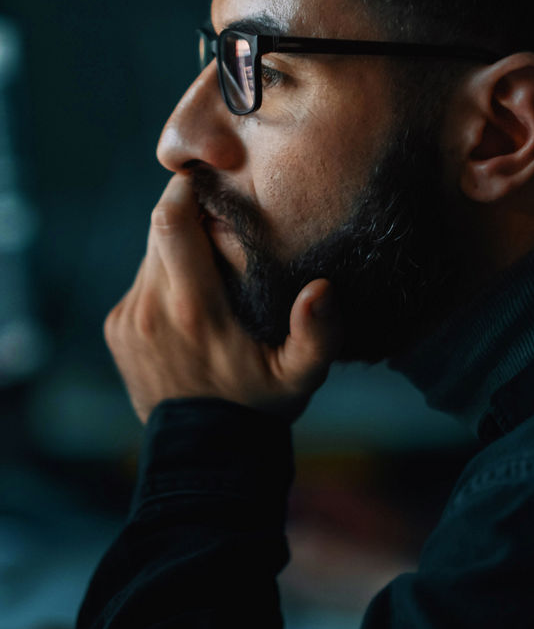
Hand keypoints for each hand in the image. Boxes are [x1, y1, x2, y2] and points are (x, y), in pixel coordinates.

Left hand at [104, 174, 340, 422]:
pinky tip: (192, 303)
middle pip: (158, 231)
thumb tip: (322, 289)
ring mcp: (127, 319)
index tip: (208, 177)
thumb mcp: (301, 377)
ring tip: (212, 266)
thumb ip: (318, 335)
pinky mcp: (116, 329)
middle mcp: (151, 308)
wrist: (206, 452)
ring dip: (177, 250)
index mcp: (193, 309)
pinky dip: (164, 280)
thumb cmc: (259, 407)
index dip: (185, 189)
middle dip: (186, 215)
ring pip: (149, 256)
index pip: (170, 222)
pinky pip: (141, 284)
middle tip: (221, 218)